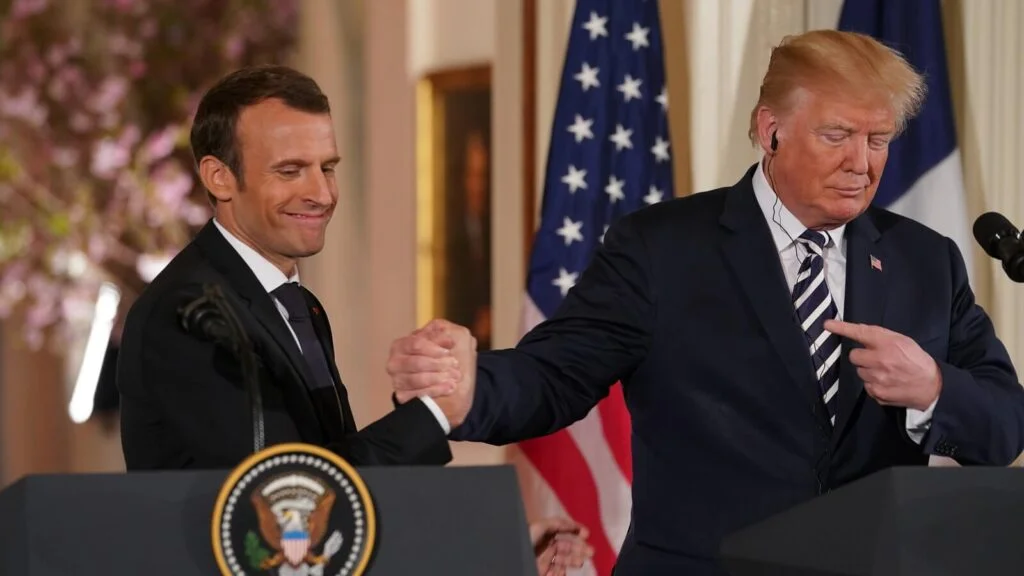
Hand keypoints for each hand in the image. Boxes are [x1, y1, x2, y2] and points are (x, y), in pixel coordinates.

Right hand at [387, 319, 477, 426]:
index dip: (434, 348)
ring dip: (438, 377)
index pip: (416, 344)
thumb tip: (447, 339)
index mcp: (403, 344)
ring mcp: (397, 380)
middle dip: (438, 364)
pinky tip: (448, 388)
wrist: (457, 388)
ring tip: (454, 377)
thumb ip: (446, 333)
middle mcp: (395, 362)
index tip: (449, 352)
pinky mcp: (402, 397)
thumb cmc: (452, 359)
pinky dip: (435, 391)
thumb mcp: (453, 338)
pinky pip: (417, 395)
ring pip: (417, 379)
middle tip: (454, 366)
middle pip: (416, 362)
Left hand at [530, 517, 592, 575]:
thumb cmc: (524, 539)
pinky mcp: (544, 570)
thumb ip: (556, 523)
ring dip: (574, 560)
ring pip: (565, 559)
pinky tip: (560, 572)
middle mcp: (547, 544)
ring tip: (580, 562)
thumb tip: (572, 523)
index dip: (576, 530)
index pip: (564, 529)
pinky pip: (557, 571)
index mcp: (546, 531)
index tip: (587, 534)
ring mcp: (545, 558)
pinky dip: (561, 572)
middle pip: (568, 545)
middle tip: (590, 552)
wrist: (512, 560)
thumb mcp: (539, 526)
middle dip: (580, 548)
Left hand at [823, 319, 941, 410]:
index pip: (860, 333)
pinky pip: (865, 385)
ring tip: (885, 372)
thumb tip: (861, 332)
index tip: (828, 325)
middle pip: (854, 355)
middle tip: (876, 358)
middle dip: (862, 356)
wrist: (933, 387)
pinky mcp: (877, 393)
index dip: (842, 328)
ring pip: (859, 371)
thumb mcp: (903, 342)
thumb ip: (881, 337)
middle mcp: (880, 360)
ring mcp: (877, 378)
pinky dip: (873, 384)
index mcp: (888, 344)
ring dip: (868, 370)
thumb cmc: (917, 362)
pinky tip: (886, 382)